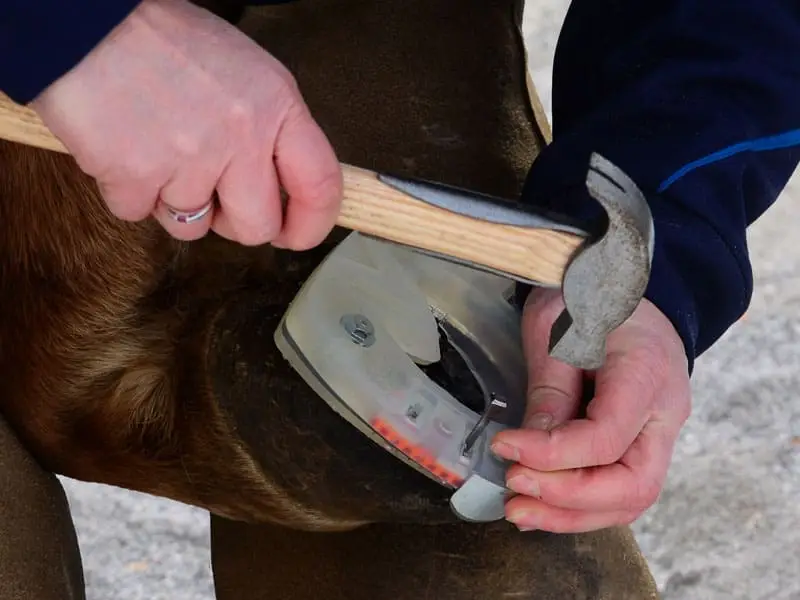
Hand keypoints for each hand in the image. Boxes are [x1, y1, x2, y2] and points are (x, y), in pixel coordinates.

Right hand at [30, 0, 341, 248]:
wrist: (85, 20)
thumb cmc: (166, 42)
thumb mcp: (245, 72)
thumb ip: (271, 129)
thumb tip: (284, 188)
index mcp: (276, 106)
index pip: (321, 185)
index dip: (311, 224)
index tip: (295, 235)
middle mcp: (241, 136)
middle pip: (256, 227)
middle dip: (234, 223)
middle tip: (213, 196)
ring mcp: (188, 159)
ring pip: (192, 227)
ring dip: (174, 203)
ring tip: (157, 151)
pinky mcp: (134, 176)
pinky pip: (137, 213)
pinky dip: (127, 191)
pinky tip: (123, 147)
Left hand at [490, 287, 691, 532]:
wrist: (623, 288)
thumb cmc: (590, 296)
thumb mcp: (558, 327)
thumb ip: (550, 389)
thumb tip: (529, 448)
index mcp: (648, 373)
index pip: (607, 437)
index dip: (553, 453)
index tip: (505, 447)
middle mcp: (666, 413)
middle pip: (633, 485)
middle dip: (568, 499)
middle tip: (515, 491)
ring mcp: (660, 433)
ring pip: (630, 499)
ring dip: (571, 514)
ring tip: (519, 511)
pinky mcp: (642, 445)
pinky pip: (618, 489)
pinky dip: (579, 506)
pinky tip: (539, 508)